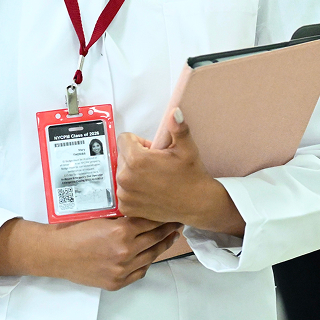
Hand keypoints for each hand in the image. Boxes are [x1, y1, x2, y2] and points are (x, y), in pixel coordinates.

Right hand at [0, 215, 182, 290]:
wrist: (57, 253)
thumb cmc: (74, 231)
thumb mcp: (99, 216)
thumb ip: (121, 216)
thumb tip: (140, 208)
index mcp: (121, 231)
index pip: (150, 221)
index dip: (162, 215)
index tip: (171, 210)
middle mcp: (125, 251)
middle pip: (155, 238)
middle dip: (168, 229)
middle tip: (177, 221)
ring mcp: (122, 269)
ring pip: (151, 256)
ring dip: (162, 245)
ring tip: (171, 237)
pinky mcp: (117, 282)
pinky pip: (140, 271)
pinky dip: (147, 262)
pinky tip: (151, 254)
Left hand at [115, 111, 244, 235]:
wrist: (196, 205)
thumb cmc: (191, 176)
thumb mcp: (186, 148)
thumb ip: (177, 128)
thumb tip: (175, 112)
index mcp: (136, 160)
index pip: (124, 139)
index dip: (139, 142)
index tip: (152, 151)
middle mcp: (125, 177)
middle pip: (122, 156)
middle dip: (135, 157)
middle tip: (156, 165)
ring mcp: (124, 194)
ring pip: (122, 173)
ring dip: (133, 173)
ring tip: (154, 178)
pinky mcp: (126, 207)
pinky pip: (123, 190)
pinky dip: (133, 189)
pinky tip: (149, 191)